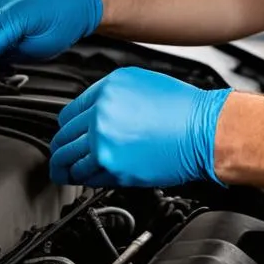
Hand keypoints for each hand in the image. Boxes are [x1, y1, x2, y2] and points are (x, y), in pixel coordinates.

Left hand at [49, 67, 232, 187]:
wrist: (204, 131)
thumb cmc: (184, 110)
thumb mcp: (142, 85)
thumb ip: (111, 98)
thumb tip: (95, 114)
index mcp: (107, 89)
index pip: (68, 112)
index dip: (66, 127)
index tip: (66, 135)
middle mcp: (101, 113)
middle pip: (63, 137)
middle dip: (60, 149)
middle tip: (59, 157)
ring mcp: (104, 141)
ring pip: (69, 160)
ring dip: (67, 168)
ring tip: (66, 173)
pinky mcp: (112, 166)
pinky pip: (87, 176)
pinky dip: (85, 179)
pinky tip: (87, 178)